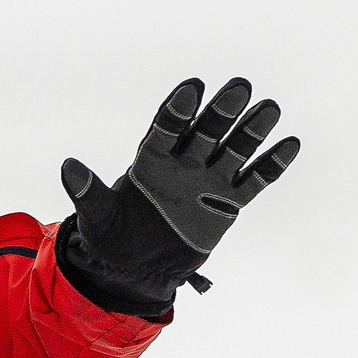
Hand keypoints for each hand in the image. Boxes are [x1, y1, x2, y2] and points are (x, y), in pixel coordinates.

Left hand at [57, 78, 301, 317]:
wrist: (137, 270)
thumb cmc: (112, 239)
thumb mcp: (97, 217)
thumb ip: (87, 191)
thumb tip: (68, 166)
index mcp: (151, 161)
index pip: (167, 128)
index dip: (178, 110)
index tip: (191, 88)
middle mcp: (183, 164)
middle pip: (206, 132)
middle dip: (221, 111)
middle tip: (239, 87)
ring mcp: (208, 181)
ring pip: (234, 150)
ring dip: (251, 131)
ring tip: (269, 108)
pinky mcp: (228, 203)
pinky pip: (254, 181)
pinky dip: (270, 166)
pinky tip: (290, 145)